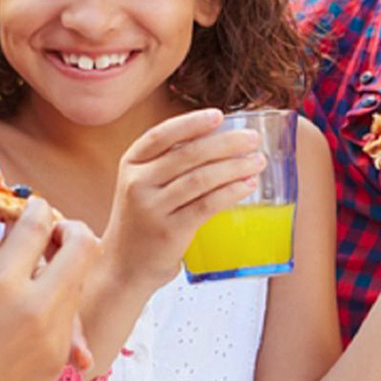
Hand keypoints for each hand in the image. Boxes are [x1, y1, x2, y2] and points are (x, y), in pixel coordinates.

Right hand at [0, 199, 99, 380]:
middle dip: (70, 232)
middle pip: (82, 247)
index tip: (32, 210)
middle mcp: (34, 307)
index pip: (39, 224)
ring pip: (81, 283)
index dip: (37, 209)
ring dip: (65, 270)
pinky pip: (71, 321)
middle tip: (50, 234)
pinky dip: (58, 306)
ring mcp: (52, 339)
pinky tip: (35, 309)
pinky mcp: (56, 364)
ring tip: (36, 274)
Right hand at [101, 109, 265, 289]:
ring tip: (257, 161)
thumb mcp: (141, 185)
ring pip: (201, 178)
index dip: (192, 122)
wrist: (123, 266)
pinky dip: (231, 192)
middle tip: (252, 139)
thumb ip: (168, 163)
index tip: (220, 115)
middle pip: (188, 154)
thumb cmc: (142, 220)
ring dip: (235, 167)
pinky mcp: (169, 231)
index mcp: (131, 163)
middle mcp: (137, 182)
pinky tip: (247, 185)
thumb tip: (218, 139)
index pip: (161, 135)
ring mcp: (152, 208)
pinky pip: (207, 205)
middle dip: (226, 143)